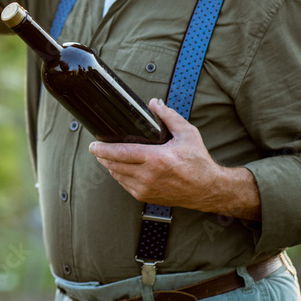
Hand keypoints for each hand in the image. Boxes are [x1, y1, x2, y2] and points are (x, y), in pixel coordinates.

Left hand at [89, 99, 259, 218]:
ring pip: (117, 176)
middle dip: (102, 156)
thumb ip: (169, 117)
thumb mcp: (187, 134)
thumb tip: (154, 104)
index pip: (121, 153)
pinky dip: (119, 175)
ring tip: (106, 156)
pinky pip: (124, 185)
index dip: (103, 149)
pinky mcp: (146, 197)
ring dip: (109, 165)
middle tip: (96, 148)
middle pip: (114, 165)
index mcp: (157, 159)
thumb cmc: (198, 162)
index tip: (93, 144)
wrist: (208, 189)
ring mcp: (146, 188)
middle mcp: (149, 176)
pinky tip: (120, 168)